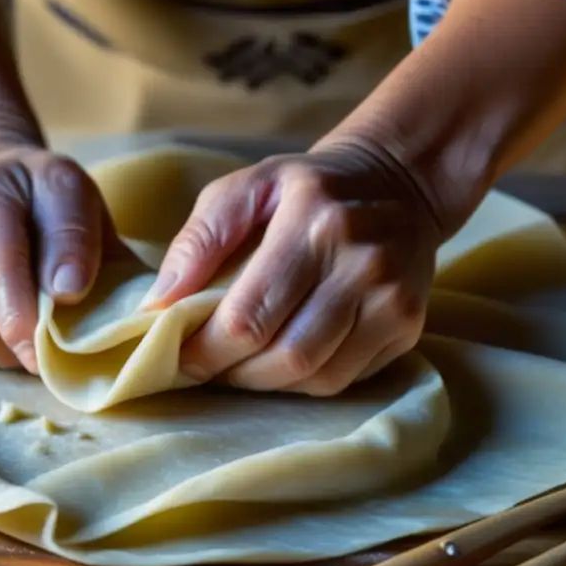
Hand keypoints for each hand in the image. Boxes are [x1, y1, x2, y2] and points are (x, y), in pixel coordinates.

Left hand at [144, 138, 445, 395]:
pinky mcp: (408, 325)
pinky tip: (283, 358)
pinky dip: (303, 381)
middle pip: (286, 356)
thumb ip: (198, 240)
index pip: (250, 317)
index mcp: (314, 222)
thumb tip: (158, 305)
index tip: (179, 355)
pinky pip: (344, 380)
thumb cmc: (305, 189)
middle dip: (234, 373)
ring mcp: (392, 298)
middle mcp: (361, 262)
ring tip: (241, 363)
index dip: (206, 350)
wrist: (397, 182)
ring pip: (316, 377)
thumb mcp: (245, 188)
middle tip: (207, 364)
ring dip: (267, 383)